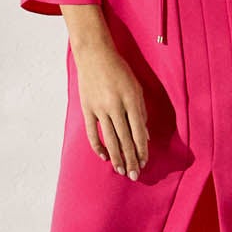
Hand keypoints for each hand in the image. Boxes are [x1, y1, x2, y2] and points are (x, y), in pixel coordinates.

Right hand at [75, 41, 148, 176]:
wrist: (95, 55)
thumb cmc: (120, 70)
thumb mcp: (136, 88)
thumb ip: (141, 112)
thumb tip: (145, 137)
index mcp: (131, 100)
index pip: (138, 132)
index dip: (142, 150)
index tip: (144, 163)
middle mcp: (115, 106)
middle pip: (125, 139)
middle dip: (131, 160)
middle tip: (135, 176)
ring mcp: (99, 108)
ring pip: (109, 139)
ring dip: (116, 157)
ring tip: (121, 171)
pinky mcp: (87, 109)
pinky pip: (92, 133)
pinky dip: (97, 146)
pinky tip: (104, 157)